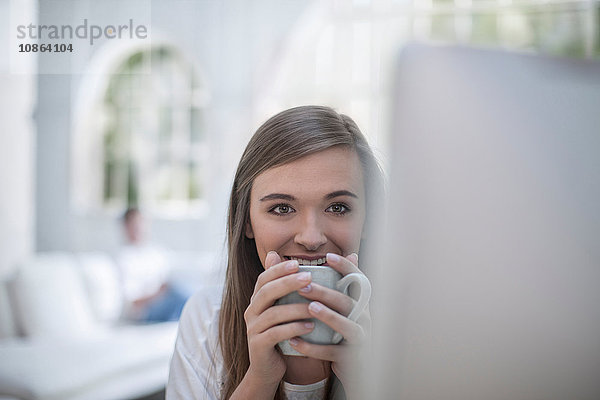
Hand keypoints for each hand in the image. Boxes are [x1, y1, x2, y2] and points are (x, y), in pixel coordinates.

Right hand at [242, 251, 315, 388]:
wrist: (267, 369)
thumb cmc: (281, 335)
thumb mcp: (282, 310)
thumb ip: (285, 289)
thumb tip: (283, 257)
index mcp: (256, 300)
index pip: (264, 279)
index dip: (278, 270)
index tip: (297, 263)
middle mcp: (251, 312)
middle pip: (267, 292)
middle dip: (288, 283)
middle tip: (308, 277)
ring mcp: (252, 329)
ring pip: (273, 313)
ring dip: (296, 308)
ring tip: (315, 306)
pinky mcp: (258, 345)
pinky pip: (276, 334)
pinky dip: (294, 329)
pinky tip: (310, 327)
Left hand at [288, 253, 370, 393]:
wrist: (350, 367)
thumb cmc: (337, 330)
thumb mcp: (333, 308)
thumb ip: (322, 285)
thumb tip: (310, 259)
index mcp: (359, 302)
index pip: (358, 279)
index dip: (346, 267)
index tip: (329, 257)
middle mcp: (364, 317)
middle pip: (348, 301)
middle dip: (326, 292)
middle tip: (303, 286)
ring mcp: (361, 337)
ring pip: (347, 325)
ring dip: (329, 316)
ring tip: (309, 308)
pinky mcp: (352, 358)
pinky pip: (334, 352)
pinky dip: (314, 347)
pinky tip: (295, 341)